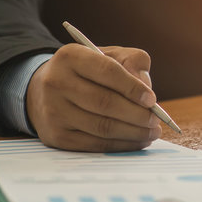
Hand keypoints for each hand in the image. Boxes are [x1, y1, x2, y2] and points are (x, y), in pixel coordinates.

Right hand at [26, 44, 161, 151]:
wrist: (45, 91)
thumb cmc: (89, 72)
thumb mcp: (110, 56)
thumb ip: (133, 62)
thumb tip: (146, 87)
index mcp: (71, 57)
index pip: (107, 71)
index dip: (132, 87)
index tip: (152, 99)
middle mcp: (56, 82)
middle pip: (104, 102)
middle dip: (136, 114)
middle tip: (156, 120)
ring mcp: (53, 111)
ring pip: (101, 126)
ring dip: (133, 132)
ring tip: (152, 131)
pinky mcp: (56, 136)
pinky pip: (95, 144)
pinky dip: (121, 145)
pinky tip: (137, 140)